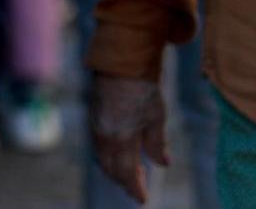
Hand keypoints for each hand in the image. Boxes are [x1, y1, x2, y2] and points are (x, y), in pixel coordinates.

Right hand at [90, 74, 167, 203]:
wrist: (120, 61)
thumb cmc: (142, 88)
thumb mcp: (156, 117)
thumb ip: (157, 144)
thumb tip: (163, 165)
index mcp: (121, 138)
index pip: (126, 173)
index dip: (134, 188)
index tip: (142, 199)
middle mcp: (104, 135)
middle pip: (110, 169)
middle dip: (123, 181)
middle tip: (137, 188)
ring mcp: (96, 125)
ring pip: (102, 157)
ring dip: (115, 169)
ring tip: (129, 172)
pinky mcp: (93, 116)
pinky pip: (98, 145)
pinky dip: (108, 155)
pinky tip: (119, 152)